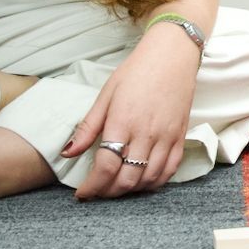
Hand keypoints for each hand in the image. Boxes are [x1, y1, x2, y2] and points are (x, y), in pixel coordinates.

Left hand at [62, 30, 199, 198]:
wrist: (172, 55)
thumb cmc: (137, 71)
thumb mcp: (106, 94)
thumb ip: (88, 127)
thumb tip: (68, 152)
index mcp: (123, 121)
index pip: (106, 166)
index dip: (92, 186)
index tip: (82, 193)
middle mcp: (146, 133)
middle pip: (127, 178)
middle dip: (108, 192)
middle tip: (97, 191)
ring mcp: (167, 137)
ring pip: (149, 179)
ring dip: (130, 190)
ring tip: (117, 187)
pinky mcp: (180, 137)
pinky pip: (169, 171)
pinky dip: (154, 183)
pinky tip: (142, 181)